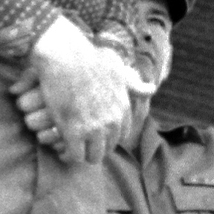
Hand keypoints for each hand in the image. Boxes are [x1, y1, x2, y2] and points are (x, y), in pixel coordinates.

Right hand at [19, 18, 130, 166]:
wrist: (65, 56)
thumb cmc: (88, 59)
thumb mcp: (117, 70)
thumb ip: (133, 84)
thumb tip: (152, 89)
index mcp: (123, 108)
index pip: (121, 135)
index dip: (108, 136)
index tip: (96, 134)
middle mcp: (112, 121)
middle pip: (108, 148)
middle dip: (96, 147)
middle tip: (82, 143)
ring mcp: (93, 128)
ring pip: (93, 157)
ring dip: (83, 154)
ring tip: (72, 148)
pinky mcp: (73, 132)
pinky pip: (75, 156)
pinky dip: (68, 155)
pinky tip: (61, 149)